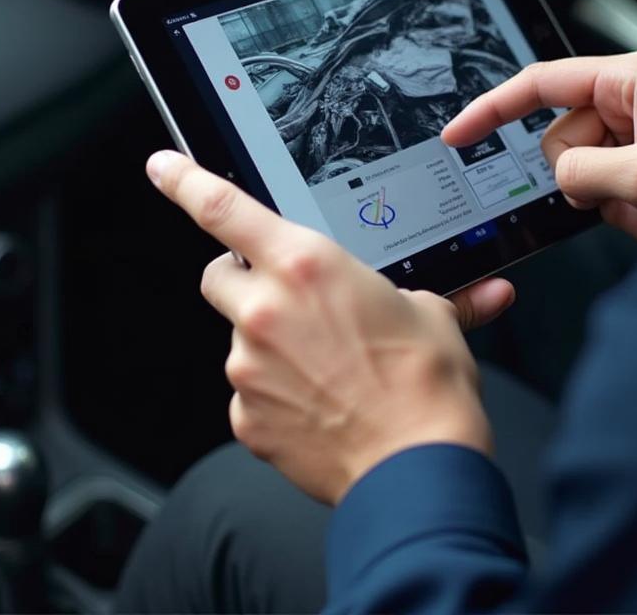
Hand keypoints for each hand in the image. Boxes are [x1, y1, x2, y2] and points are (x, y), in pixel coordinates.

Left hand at [145, 150, 514, 504]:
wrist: (419, 469)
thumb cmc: (426, 386)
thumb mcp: (430, 314)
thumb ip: (420, 295)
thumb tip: (474, 294)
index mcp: (306, 266)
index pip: (224, 209)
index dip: (184, 181)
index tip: (162, 167)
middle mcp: (265, 310)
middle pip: (219, 276)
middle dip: (245, 282)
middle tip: (288, 301)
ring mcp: (248, 367)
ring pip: (238, 338)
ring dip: (269, 343)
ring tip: (325, 367)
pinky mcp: (246, 418)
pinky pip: (249, 392)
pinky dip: (275, 393)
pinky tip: (317, 404)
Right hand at [443, 50, 636, 244]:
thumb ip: (582, 171)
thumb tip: (559, 177)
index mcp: (631, 79)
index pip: (541, 84)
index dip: (493, 108)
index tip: (460, 131)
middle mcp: (631, 100)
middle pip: (559, 137)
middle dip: (580, 173)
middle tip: (622, 189)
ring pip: (577, 170)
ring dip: (606, 197)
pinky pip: (602, 190)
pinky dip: (622, 209)